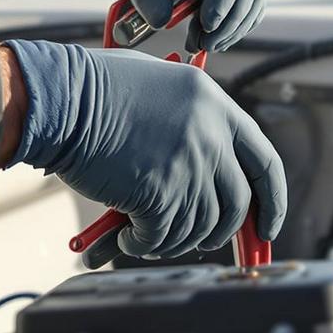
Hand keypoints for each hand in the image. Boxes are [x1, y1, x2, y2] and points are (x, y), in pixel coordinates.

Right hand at [5, 40, 286, 258]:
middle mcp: (211, 135)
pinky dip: (143, 245)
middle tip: (199, 241)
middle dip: (220, 232)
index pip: (265, 163)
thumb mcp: (161, 87)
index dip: (271, 201)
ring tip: (145, 233)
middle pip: (236, 204)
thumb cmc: (96, 90)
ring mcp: (189, 165)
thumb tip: (210, 175)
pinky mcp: (161, 193)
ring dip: (172, 240)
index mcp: (216, 105)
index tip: (266, 227)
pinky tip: (125, 234)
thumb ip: (193, 123)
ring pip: (199, 227)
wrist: (61, 98)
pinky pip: (163, 238)